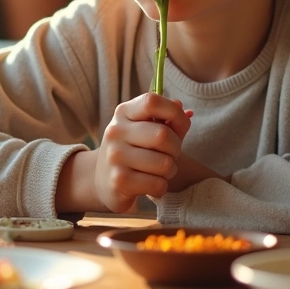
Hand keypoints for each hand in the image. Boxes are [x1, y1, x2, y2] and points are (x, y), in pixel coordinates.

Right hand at [93, 93, 192, 213]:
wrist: (103, 180)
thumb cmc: (134, 150)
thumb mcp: (146, 129)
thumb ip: (167, 120)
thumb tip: (186, 113)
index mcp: (124, 112)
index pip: (152, 101)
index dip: (174, 113)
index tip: (179, 126)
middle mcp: (116, 131)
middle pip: (163, 135)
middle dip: (176, 149)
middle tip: (170, 155)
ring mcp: (115, 156)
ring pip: (164, 163)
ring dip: (170, 170)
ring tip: (160, 171)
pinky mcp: (119, 181)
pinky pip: (158, 184)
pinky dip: (161, 187)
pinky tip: (151, 184)